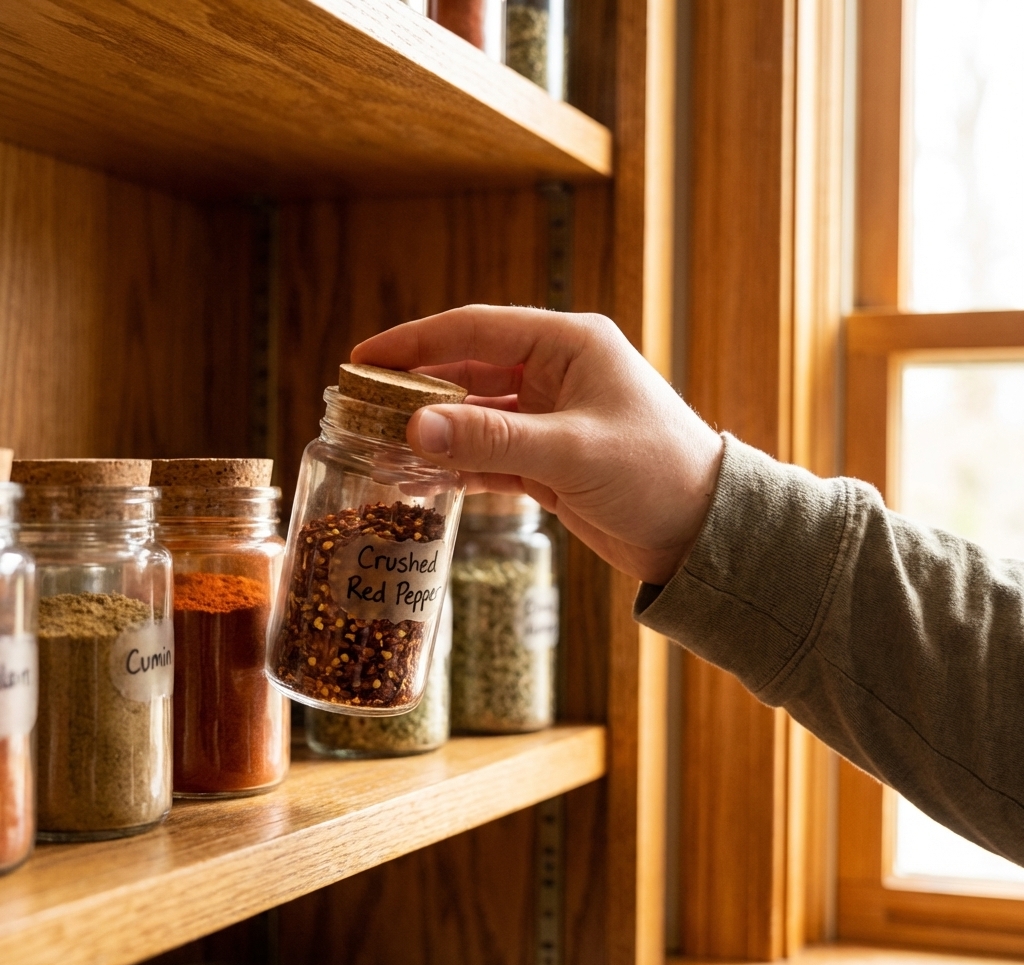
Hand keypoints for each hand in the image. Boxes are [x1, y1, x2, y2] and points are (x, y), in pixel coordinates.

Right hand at [351, 305, 723, 584]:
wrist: (701, 533)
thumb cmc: (656, 474)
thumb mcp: (571, 452)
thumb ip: (491, 440)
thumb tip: (413, 429)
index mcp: (569, 344)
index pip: (475, 330)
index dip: (416, 341)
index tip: (363, 359)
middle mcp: (556, 373)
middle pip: (468, 372)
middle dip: (417, 389)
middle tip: (361, 407)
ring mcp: (551, 417)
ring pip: (476, 416)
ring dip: (434, 431)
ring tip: (381, 445)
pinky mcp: (549, 460)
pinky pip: (490, 454)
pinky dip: (458, 464)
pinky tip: (422, 476)